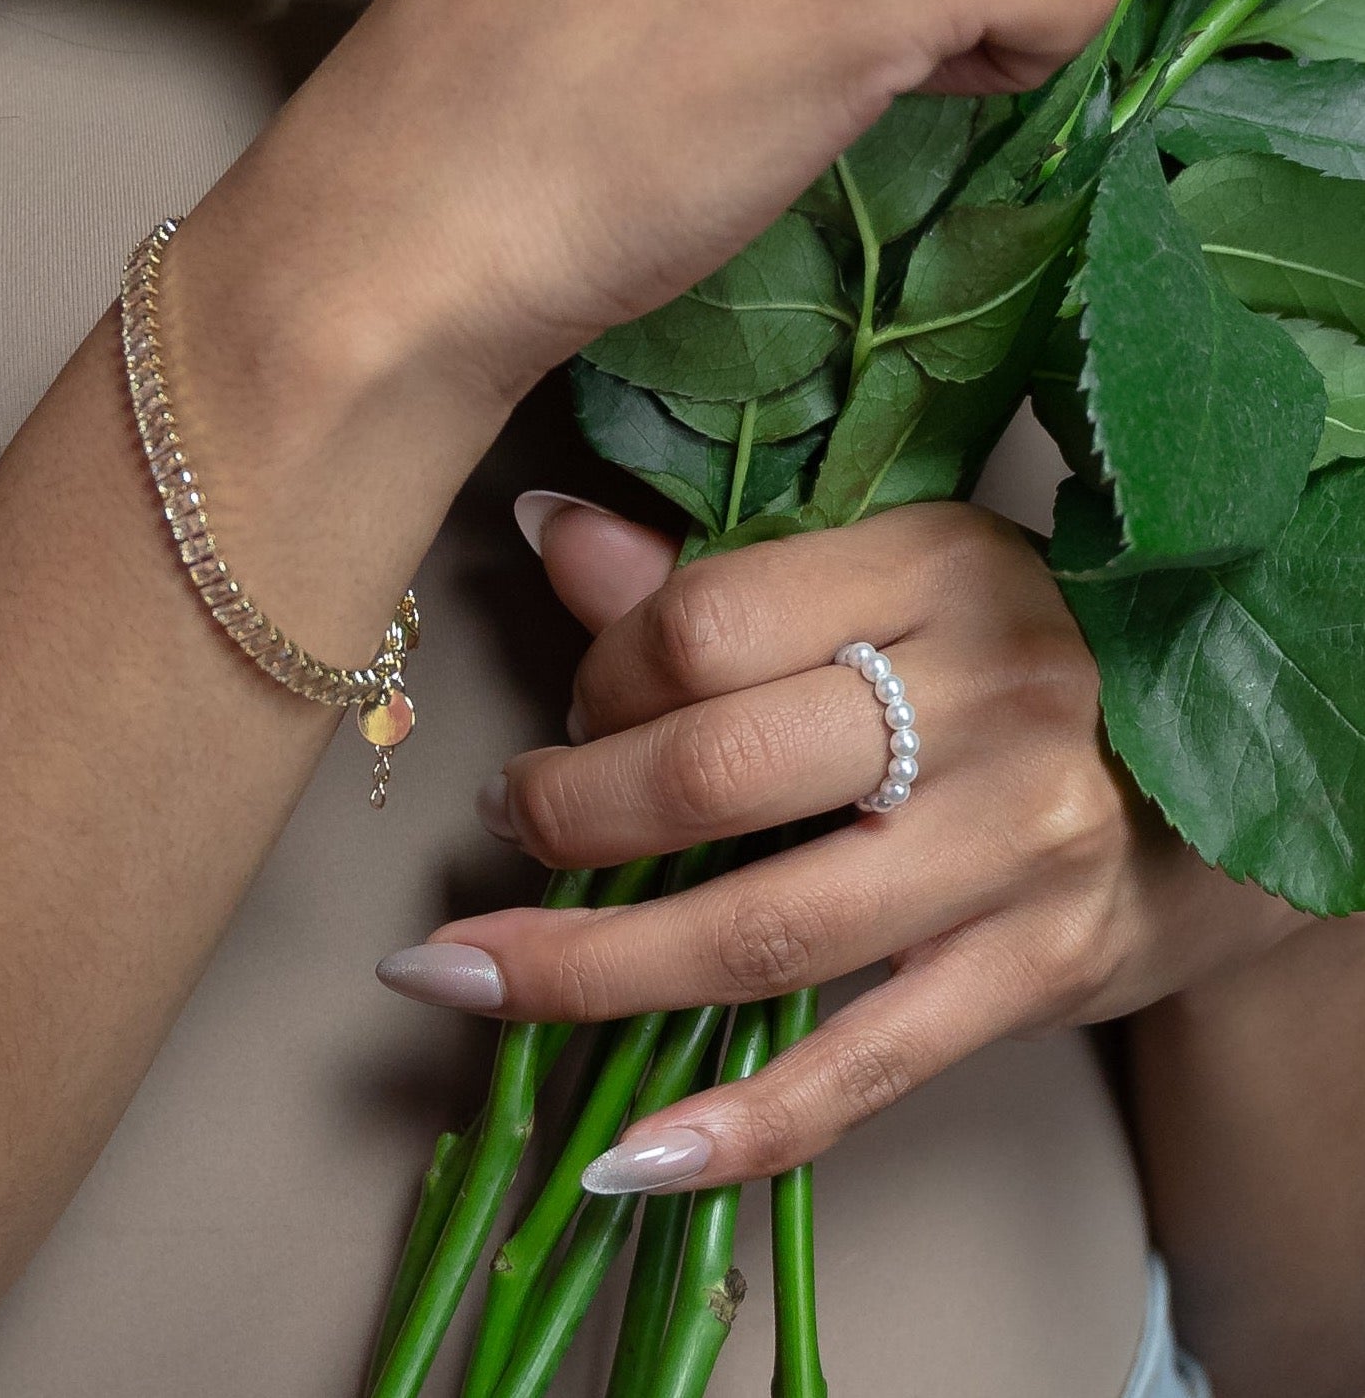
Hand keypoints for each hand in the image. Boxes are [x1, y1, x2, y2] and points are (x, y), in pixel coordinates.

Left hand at [376, 496, 1308, 1194]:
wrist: (1211, 775)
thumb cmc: (1010, 655)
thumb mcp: (887, 578)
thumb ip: (711, 570)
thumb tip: (545, 525)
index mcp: (932, 568)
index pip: (704, 624)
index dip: (600, 678)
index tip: (573, 711)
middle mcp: (986, 700)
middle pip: (718, 772)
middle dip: (570, 815)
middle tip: (509, 825)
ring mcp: (1021, 848)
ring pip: (766, 930)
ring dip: (593, 967)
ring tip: (470, 972)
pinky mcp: (1040, 973)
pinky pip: (863, 1068)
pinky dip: (735, 1126)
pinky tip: (621, 1156)